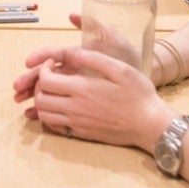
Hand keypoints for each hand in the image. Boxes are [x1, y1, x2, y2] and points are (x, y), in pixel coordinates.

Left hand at [13, 46, 174, 148]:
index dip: (43, 69)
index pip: (46, 80)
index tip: (52, 64)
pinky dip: (50, 117)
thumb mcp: (121, 69)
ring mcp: (77, 124)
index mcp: (83, 89)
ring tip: (54, 92)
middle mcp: (76, 109)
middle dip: (38, 85)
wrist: (150, 125)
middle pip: (40, 99)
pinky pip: (55, 127)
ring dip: (42, 101)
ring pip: (44, 115)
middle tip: (49, 77)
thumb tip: (72, 53)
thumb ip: (94, 59)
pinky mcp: (81, 134)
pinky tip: (61, 107)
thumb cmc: (139, 95)